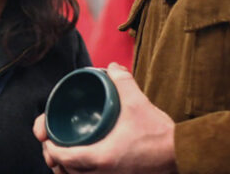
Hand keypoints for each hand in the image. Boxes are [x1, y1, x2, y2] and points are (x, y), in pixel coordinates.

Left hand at [33, 63, 177, 173]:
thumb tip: (111, 67)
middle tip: (51, 141)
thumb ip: (122, 82)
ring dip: (66, 168)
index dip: (50, 147)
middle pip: (65, 172)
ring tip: (62, 152)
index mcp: (102, 158)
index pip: (63, 157)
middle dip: (54, 157)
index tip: (46, 135)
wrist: (183, 156)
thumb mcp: (138, 103)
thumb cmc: (159, 134)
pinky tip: (78, 164)